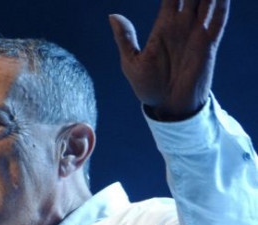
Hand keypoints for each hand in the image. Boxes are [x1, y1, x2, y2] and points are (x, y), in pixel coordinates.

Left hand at [109, 0, 229, 119]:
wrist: (167, 107)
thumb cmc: (148, 86)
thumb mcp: (131, 62)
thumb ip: (124, 38)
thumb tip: (112, 15)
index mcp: (163, 27)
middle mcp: (182, 26)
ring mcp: (196, 34)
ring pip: (206, 3)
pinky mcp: (208, 45)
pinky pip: (217, 21)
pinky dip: (221, 6)